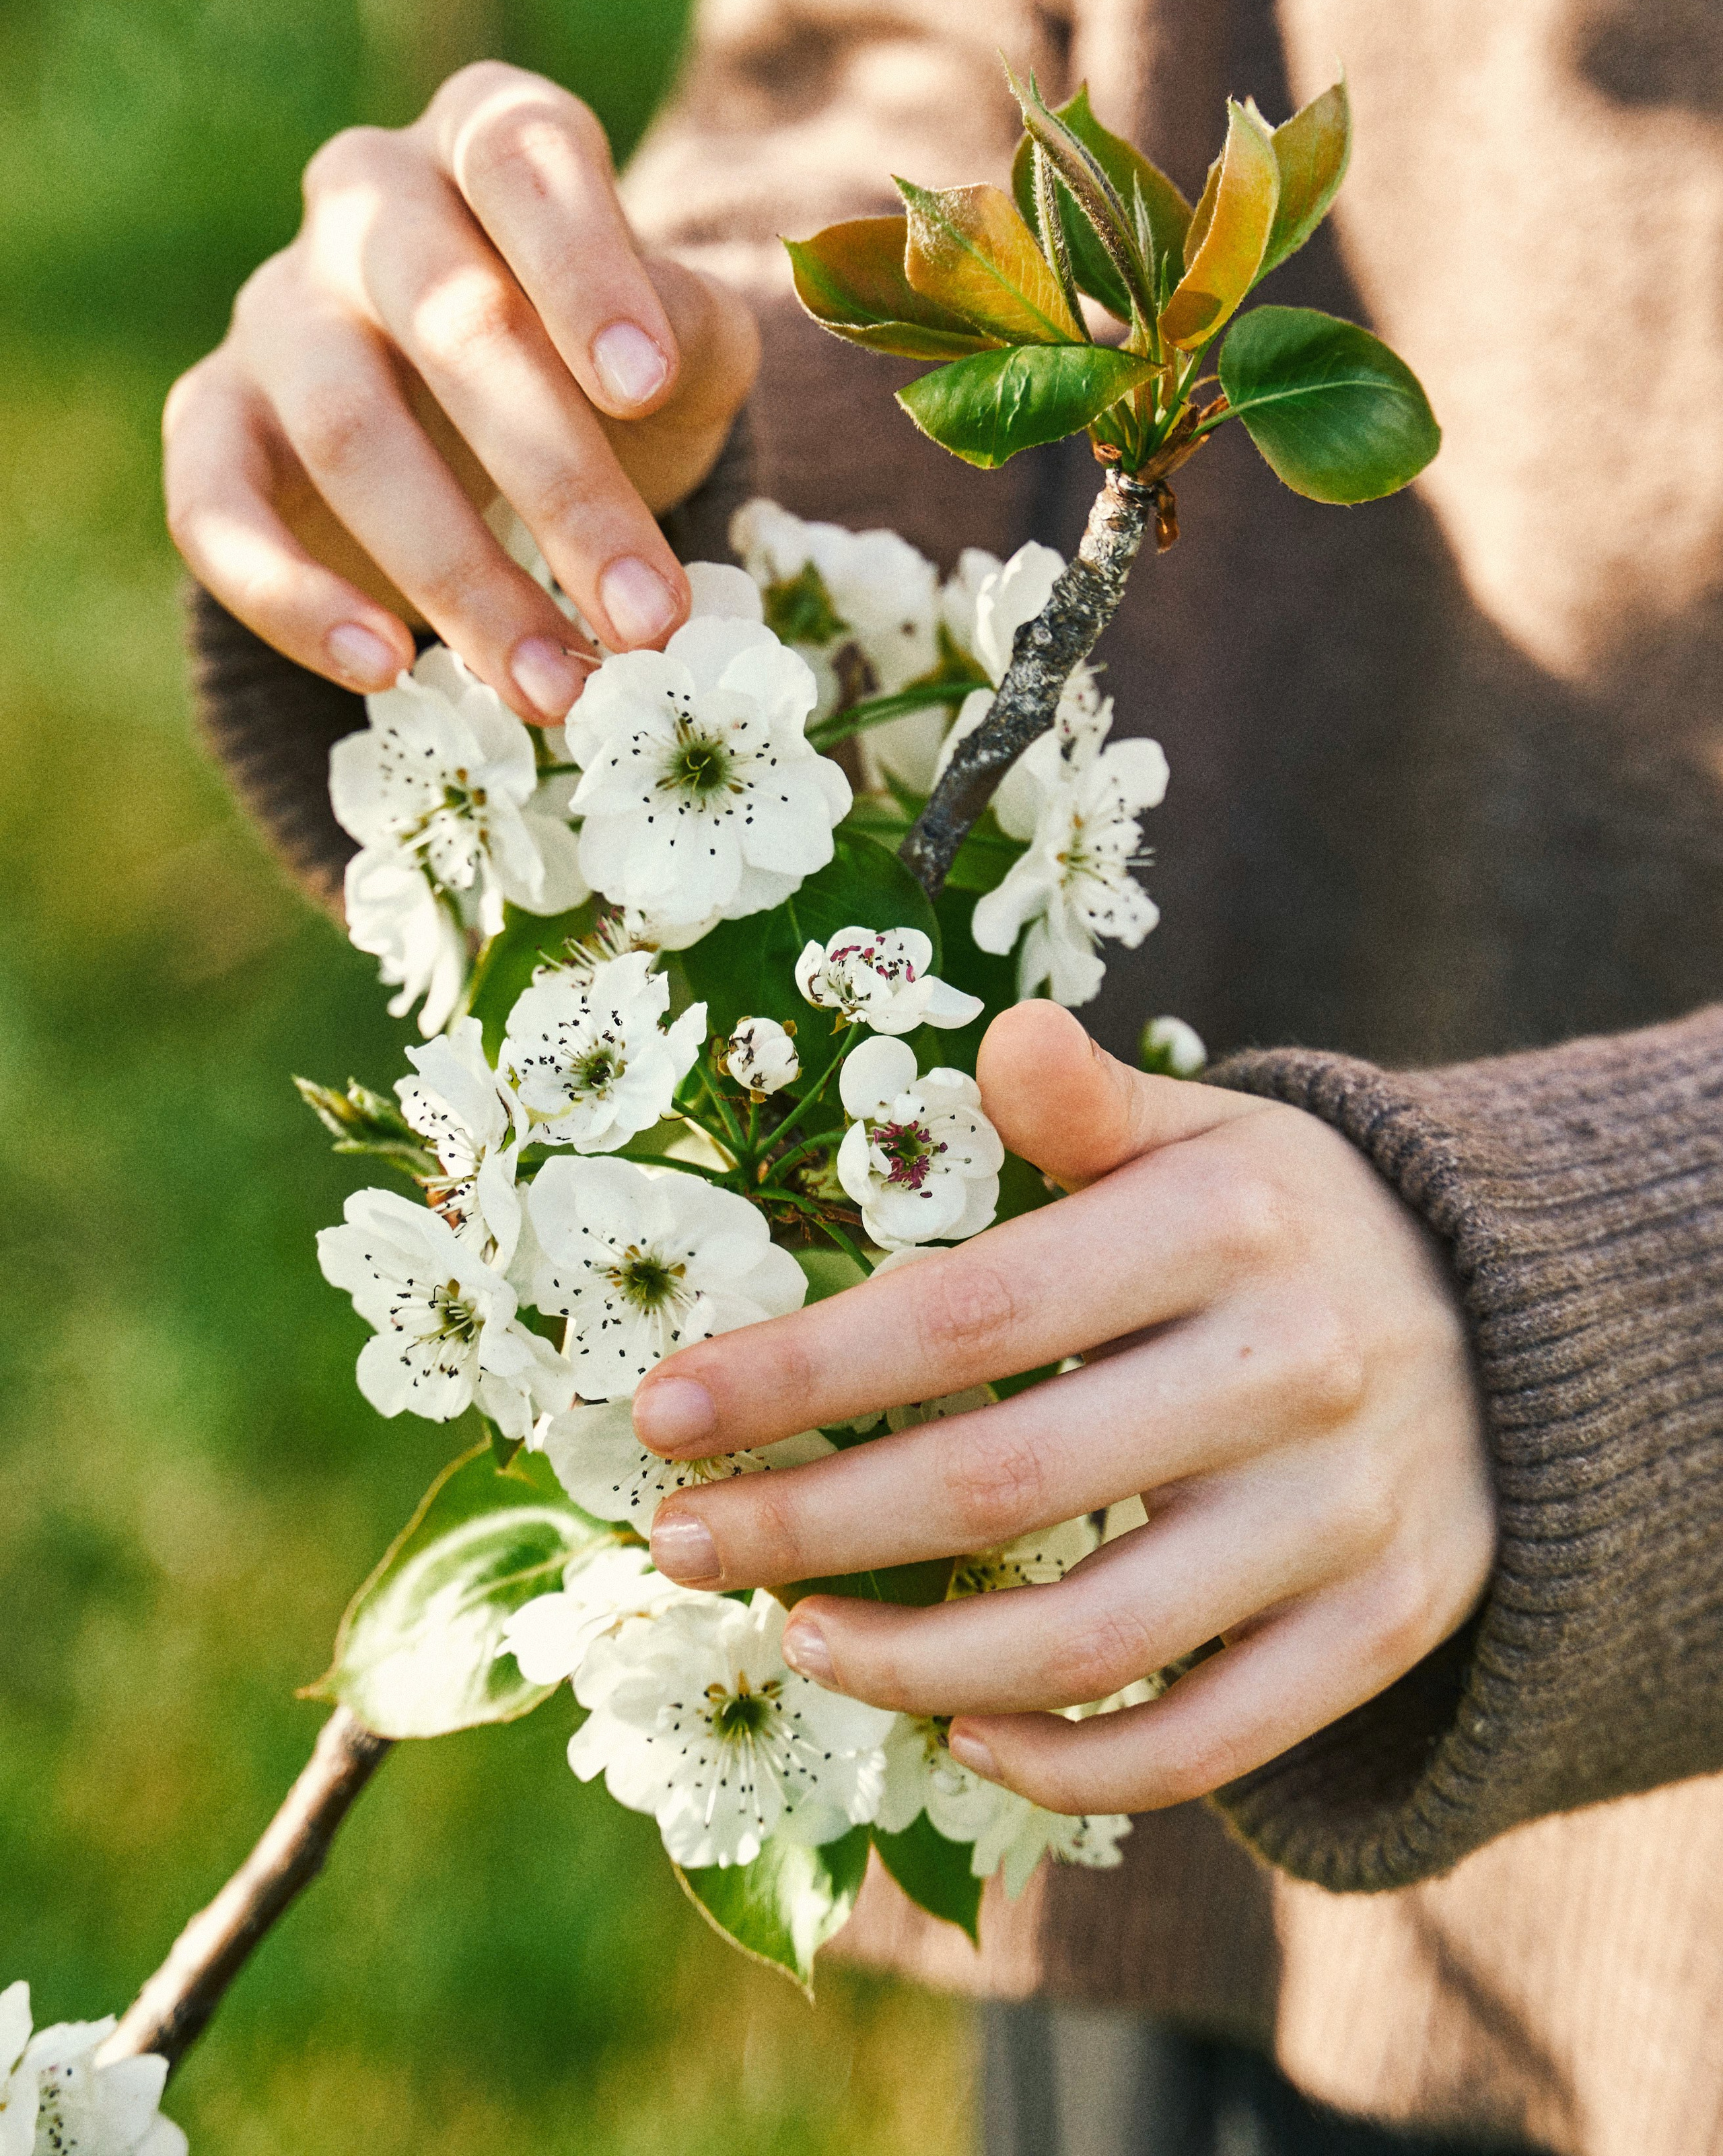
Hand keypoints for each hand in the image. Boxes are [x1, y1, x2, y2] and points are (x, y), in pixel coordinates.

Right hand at [163, 61, 759, 721]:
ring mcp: (277, 309)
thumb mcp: (684, 340)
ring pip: (349, 433)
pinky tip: (384, 668)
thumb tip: (658, 366)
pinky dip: (294, 599)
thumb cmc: (607, 368)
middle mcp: (366, 199)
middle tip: (644, 617)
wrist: (501, 431)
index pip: (525, 161)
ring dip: (458, 577)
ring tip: (555, 687)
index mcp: (488, 136)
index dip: (586, 270)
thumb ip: (689, 332)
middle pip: (450, 319)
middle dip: (560, 483)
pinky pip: (216, 508)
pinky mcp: (211, 420)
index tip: (647, 385)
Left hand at [631, 1001, 1495, 1817]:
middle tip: (682, 1542)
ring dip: (908, 1660)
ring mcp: (1347, 1515)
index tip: (660, 1415)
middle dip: (808, 1524)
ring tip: (794, 1637)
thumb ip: (1090, 1108)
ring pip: (1089, 1637)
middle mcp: (1295, 1370)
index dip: (800, 1373)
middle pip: (1002, 1483)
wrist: (1516, 1331)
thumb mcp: (1206, 1133)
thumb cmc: (1283, 1226)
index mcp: (1226, 1224)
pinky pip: (1204, 1740)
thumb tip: (1004, 1036)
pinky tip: (958, 1731)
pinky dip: (1066, 1759)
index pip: (971, 1314)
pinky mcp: (1382, 1626)